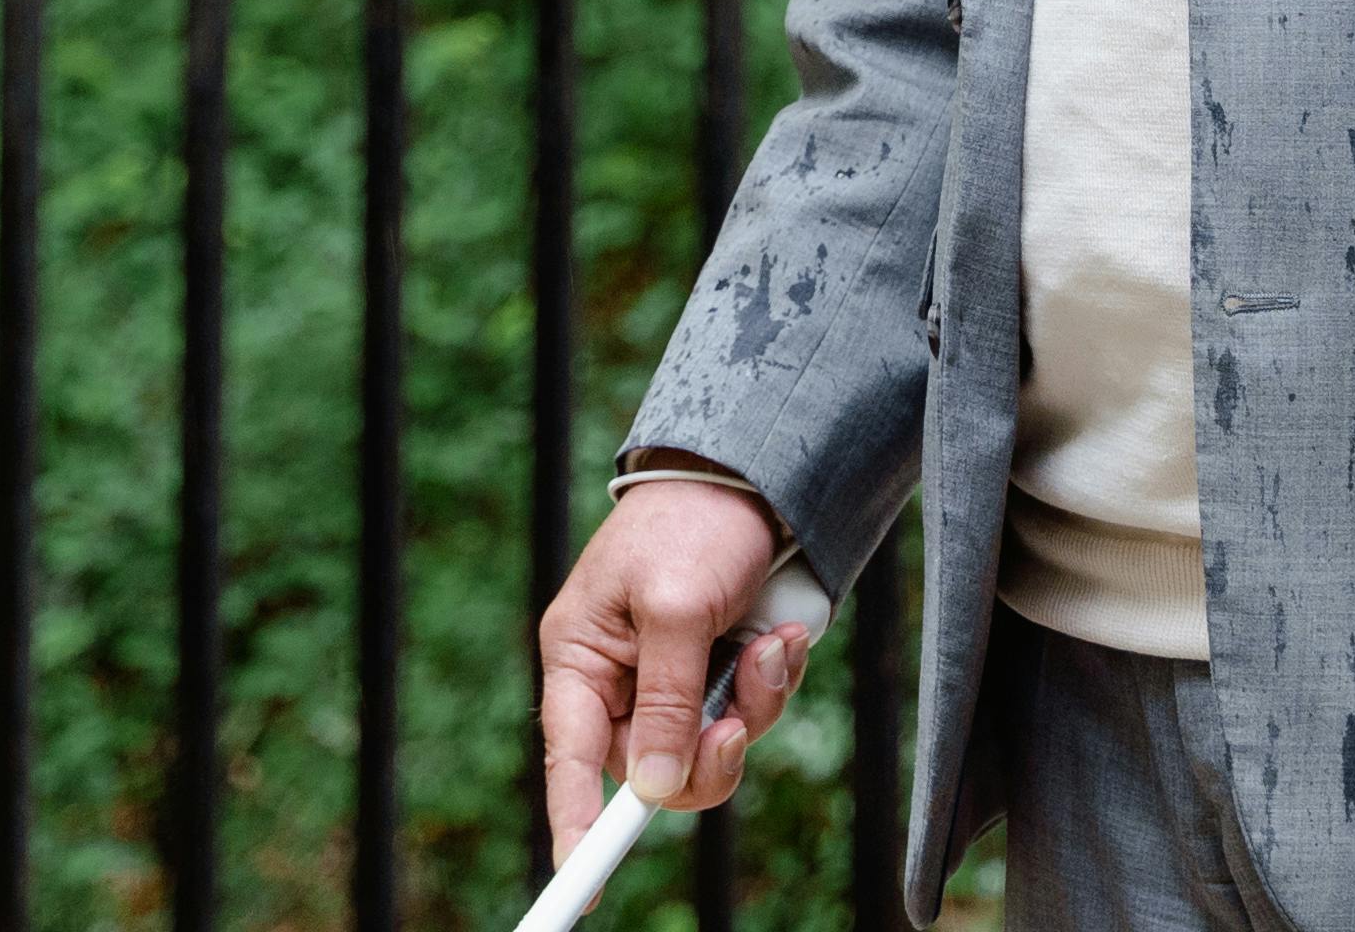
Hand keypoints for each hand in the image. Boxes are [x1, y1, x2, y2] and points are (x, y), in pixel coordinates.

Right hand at [537, 476, 812, 855]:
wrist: (758, 471)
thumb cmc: (696, 523)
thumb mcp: (676, 606)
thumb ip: (666, 699)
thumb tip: (653, 790)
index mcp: (583, 657)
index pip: (570, 759)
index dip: (573, 822)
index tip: (580, 883)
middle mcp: (624, 678)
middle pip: (656, 771)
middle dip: (707, 753)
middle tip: (735, 726)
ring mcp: (677, 677)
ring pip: (712, 748)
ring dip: (752, 708)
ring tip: (772, 647)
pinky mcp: (723, 670)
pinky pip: (749, 714)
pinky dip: (773, 684)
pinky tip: (784, 638)